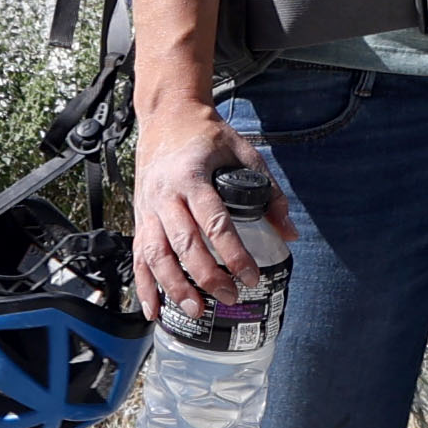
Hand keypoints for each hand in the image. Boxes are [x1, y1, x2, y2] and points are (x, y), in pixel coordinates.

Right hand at [134, 107, 271, 317]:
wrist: (167, 116)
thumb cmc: (206, 135)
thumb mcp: (243, 152)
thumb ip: (268, 191)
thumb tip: (289, 233)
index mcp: (193, 176)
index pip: (215, 222)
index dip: (234, 253)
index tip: (251, 276)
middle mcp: (166, 194)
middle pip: (183, 243)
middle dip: (206, 276)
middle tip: (228, 298)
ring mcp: (148, 207)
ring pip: (155, 254)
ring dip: (173, 286)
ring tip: (195, 311)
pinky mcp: (139, 217)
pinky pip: (138, 255)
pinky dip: (143, 285)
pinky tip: (153, 309)